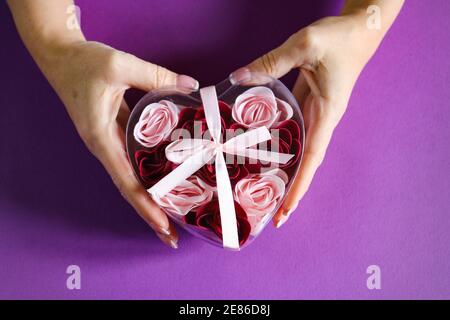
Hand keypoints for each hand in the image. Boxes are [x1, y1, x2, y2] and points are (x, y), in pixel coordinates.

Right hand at [42, 41, 198, 247]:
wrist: (61, 57)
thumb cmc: (83, 63)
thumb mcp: (119, 65)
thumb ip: (156, 76)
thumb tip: (191, 86)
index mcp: (101, 139)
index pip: (126, 182)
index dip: (145, 206)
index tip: (163, 227)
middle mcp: (105, 147)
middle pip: (130, 189)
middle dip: (150, 214)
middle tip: (173, 236)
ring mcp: (109, 143)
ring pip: (133, 177)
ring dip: (151, 198)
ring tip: (174, 215)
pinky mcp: (115, 134)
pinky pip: (134, 160)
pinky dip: (149, 174)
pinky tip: (167, 178)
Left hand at [231, 8, 399, 226]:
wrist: (358, 30)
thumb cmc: (338, 38)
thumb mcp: (305, 45)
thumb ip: (271, 62)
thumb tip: (237, 78)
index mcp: (327, 114)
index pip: (312, 159)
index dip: (299, 187)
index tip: (286, 211)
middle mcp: (322, 120)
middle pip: (305, 164)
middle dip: (290, 191)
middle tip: (269, 216)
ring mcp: (316, 114)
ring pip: (298, 151)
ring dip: (284, 172)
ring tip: (263, 193)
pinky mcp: (308, 105)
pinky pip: (293, 133)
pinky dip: (281, 148)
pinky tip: (264, 154)